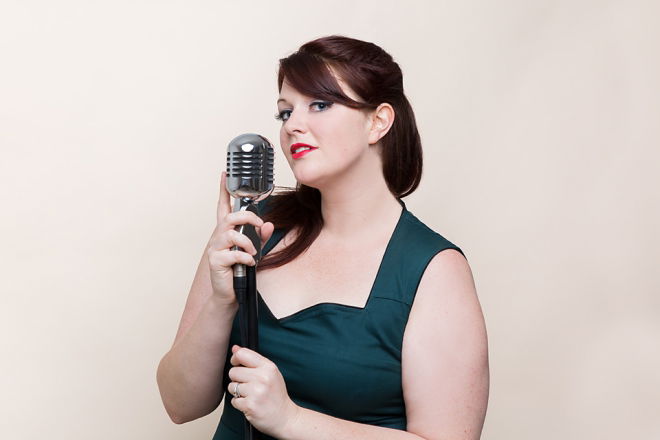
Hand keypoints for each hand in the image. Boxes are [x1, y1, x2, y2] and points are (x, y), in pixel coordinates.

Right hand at [207, 172, 273, 304]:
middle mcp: (218, 237)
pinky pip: (233, 254)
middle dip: (248, 218)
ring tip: (254, 252)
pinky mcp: (216, 261)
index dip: (223, 190)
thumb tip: (269, 224)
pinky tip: (250, 262)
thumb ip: (261, 237)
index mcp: (227, 231)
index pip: (223, 206)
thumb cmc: (241, 269)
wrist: (231, 293)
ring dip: (248, 242)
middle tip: (259, 225)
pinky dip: (246, 257)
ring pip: (231, 234)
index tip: (224, 175)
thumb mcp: (255, 250)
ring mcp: (215, 248)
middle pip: (230, 217)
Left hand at [227, 345, 300, 437]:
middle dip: (237, 379)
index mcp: (268, 367)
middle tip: (247, 385)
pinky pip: (234, 401)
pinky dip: (239, 403)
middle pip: (233, 371)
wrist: (285, 417)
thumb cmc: (276, 394)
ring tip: (250, 395)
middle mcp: (263, 378)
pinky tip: (250, 404)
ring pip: (232, 386)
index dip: (235, 358)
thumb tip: (235, 348)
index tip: (237, 365)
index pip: (243, 354)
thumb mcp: (270, 373)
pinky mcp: (250, 405)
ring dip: (237, 392)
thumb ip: (253, 360)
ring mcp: (256, 392)